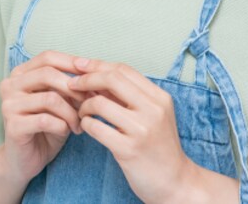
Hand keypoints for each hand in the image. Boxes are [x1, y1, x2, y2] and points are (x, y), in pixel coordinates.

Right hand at [0, 50, 86, 186]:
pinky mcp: (13, 126)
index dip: (71, 63)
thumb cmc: (45, 128)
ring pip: (50, 98)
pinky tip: (67, 132)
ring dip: (72, 112)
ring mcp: (8, 105)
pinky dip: (63, 126)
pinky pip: (46, 120)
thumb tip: (93, 73)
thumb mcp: (58, 102)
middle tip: (90, 103)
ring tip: (79, 124)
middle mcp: (9, 85)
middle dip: (75, 88)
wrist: (24, 160)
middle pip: (48, 73)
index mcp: (19, 74)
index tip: (93, 75)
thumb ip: (68, 86)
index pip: (47, 57)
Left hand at [69, 58, 199, 203]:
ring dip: (83, 106)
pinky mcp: (129, 150)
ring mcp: (142, 130)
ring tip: (82, 112)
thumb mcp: (152, 115)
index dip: (97, 65)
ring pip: (99, 103)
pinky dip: (85, 124)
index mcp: (160, 98)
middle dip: (86, 79)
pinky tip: (86, 127)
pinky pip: (96, 128)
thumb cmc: (158, 147)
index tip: (79, 66)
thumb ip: (128, 97)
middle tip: (71, 85)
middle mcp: (153, 110)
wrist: (175, 182)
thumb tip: (94, 77)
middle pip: (111, 79)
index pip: (123, 69)